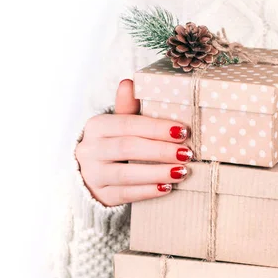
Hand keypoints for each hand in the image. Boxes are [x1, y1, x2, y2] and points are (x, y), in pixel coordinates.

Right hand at [75, 79, 192, 206]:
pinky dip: (147, 191)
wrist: (91, 175)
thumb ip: (127, 107)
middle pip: (127, 148)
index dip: (156, 128)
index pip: (128, 124)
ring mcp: (92, 175)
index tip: (183, 131)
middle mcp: (90, 150)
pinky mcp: (100, 195)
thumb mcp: (118, 124)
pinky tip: (166, 188)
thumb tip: (129, 82)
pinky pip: (125, 194)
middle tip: (187, 153)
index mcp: (96, 126)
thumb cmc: (113, 144)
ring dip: (157, 172)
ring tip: (181, 171)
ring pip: (126, 174)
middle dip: (160, 151)